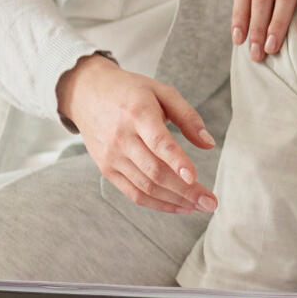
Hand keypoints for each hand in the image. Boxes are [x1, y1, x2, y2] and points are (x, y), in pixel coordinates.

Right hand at [57, 52, 215, 212]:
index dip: (177, 161)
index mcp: (138, 113)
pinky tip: (178, 206)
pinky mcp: (106, 169)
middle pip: (155, 171)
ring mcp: (112, 156)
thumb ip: (188, 116)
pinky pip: (133, 193)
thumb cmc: (130, 92)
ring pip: (146, 187)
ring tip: (199, 206)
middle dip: (186, 191)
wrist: (86, 94)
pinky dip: (157, 203)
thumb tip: (209, 144)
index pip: (158, 142)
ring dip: (175, 201)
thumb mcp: (162, 92)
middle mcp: (122, 137)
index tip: (194, 177)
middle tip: (210, 203)